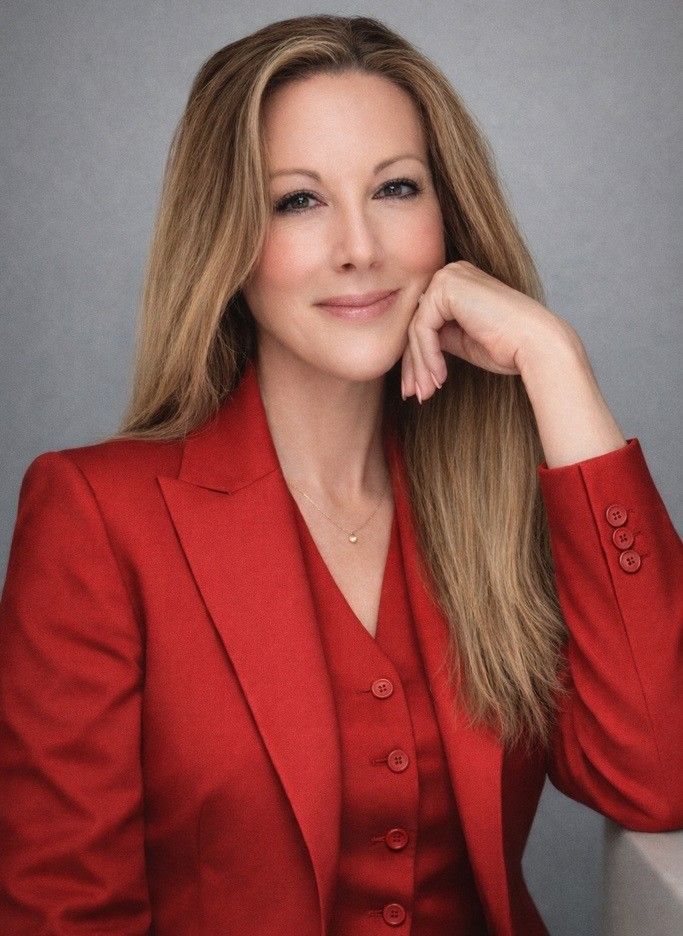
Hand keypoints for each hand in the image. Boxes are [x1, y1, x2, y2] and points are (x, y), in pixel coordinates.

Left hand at [401, 260, 576, 400]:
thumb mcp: (463, 342)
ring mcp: (448, 277)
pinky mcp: (446, 288)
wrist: (536, 345)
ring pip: (416, 329)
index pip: (425, 321)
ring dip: (419, 366)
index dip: (418, 357)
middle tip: (413, 394)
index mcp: (458, 283)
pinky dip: (428, 356)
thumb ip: (440, 337)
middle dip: (413, 364)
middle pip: (417, 324)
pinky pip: (423, 329)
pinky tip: (439, 377)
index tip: (417, 387)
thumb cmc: (509, 347)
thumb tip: (414, 349)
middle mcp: (451, 274)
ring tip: (426, 393)